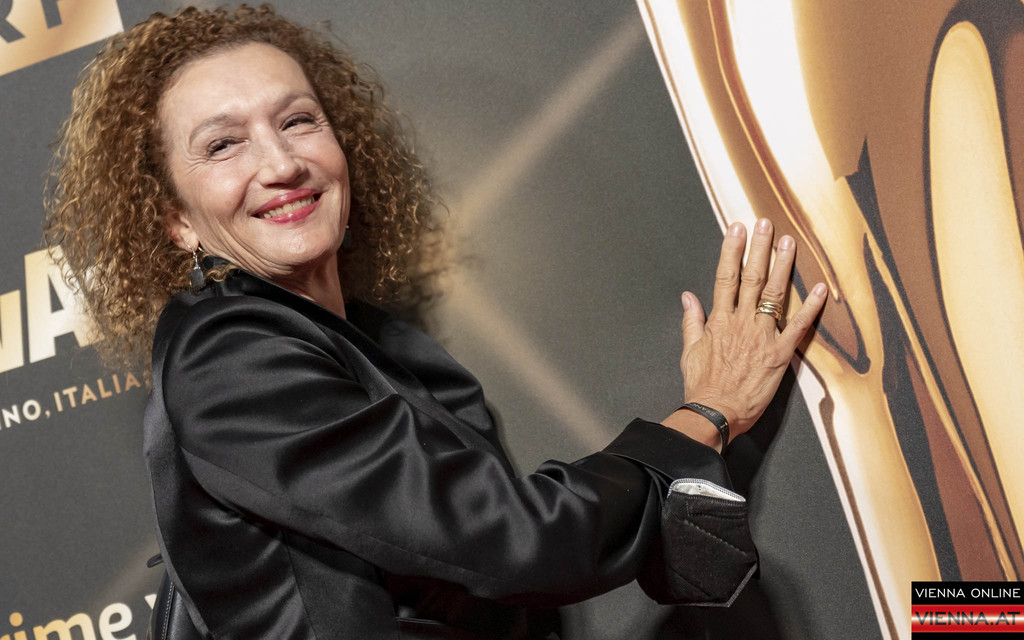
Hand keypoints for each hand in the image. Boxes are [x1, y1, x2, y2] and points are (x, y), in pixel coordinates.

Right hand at [678, 219, 826, 439]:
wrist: (715, 414)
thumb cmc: (702, 387)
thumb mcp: (689, 351)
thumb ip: (692, 321)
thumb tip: (688, 297)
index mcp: (719, 321)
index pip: (725, 277)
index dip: (731, 251)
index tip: (736, 229)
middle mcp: (741, 323)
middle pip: (750, 277)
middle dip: (758, 248)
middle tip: (765, 223)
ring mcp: (761, 337)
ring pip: (773, 293)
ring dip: (782, 265)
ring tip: (789, 241)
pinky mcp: (779, 355)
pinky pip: (798, 326)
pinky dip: (810, 306)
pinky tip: (822, 288)